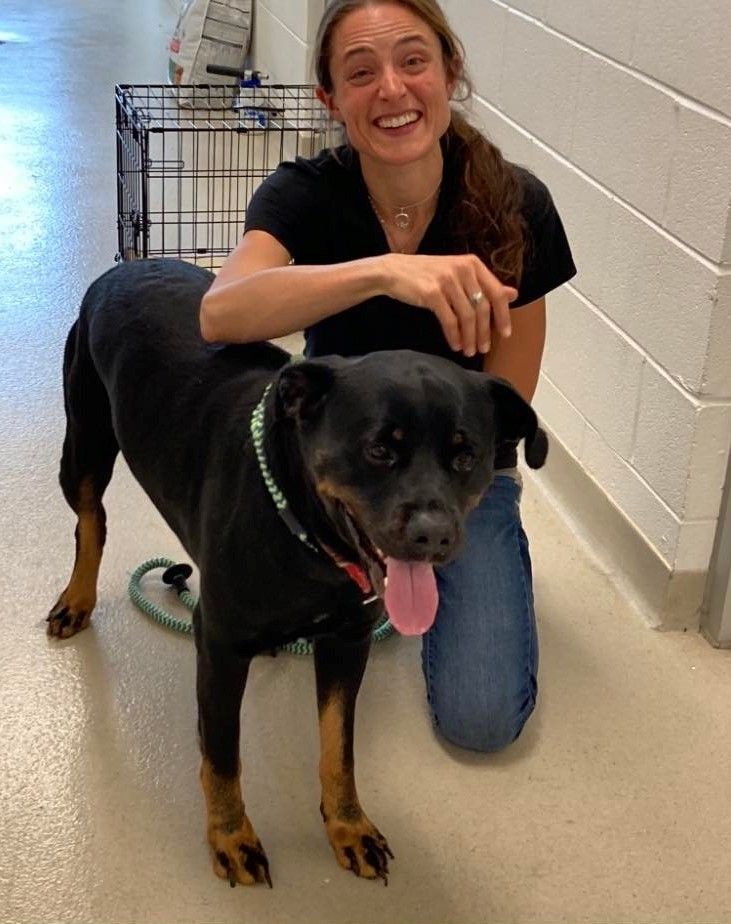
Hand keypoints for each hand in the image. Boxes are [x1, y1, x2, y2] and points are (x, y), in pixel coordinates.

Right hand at [383, 253, 517, 355]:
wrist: (394, 271)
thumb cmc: (428, 274)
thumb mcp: (458, 274)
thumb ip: (485, 284)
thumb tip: (514, 294)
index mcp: (472, 264)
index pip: (496, 292)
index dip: (503, 315)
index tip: (505, 334)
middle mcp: (462, 269)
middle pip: (482, 308)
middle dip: (484, 332)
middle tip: (483, 349)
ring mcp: (447, 280)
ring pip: (467, 316)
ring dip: (470, 337)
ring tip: (469, 351)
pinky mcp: (432, 293)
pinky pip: (449, 320)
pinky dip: (454, 336)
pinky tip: (455, 345)